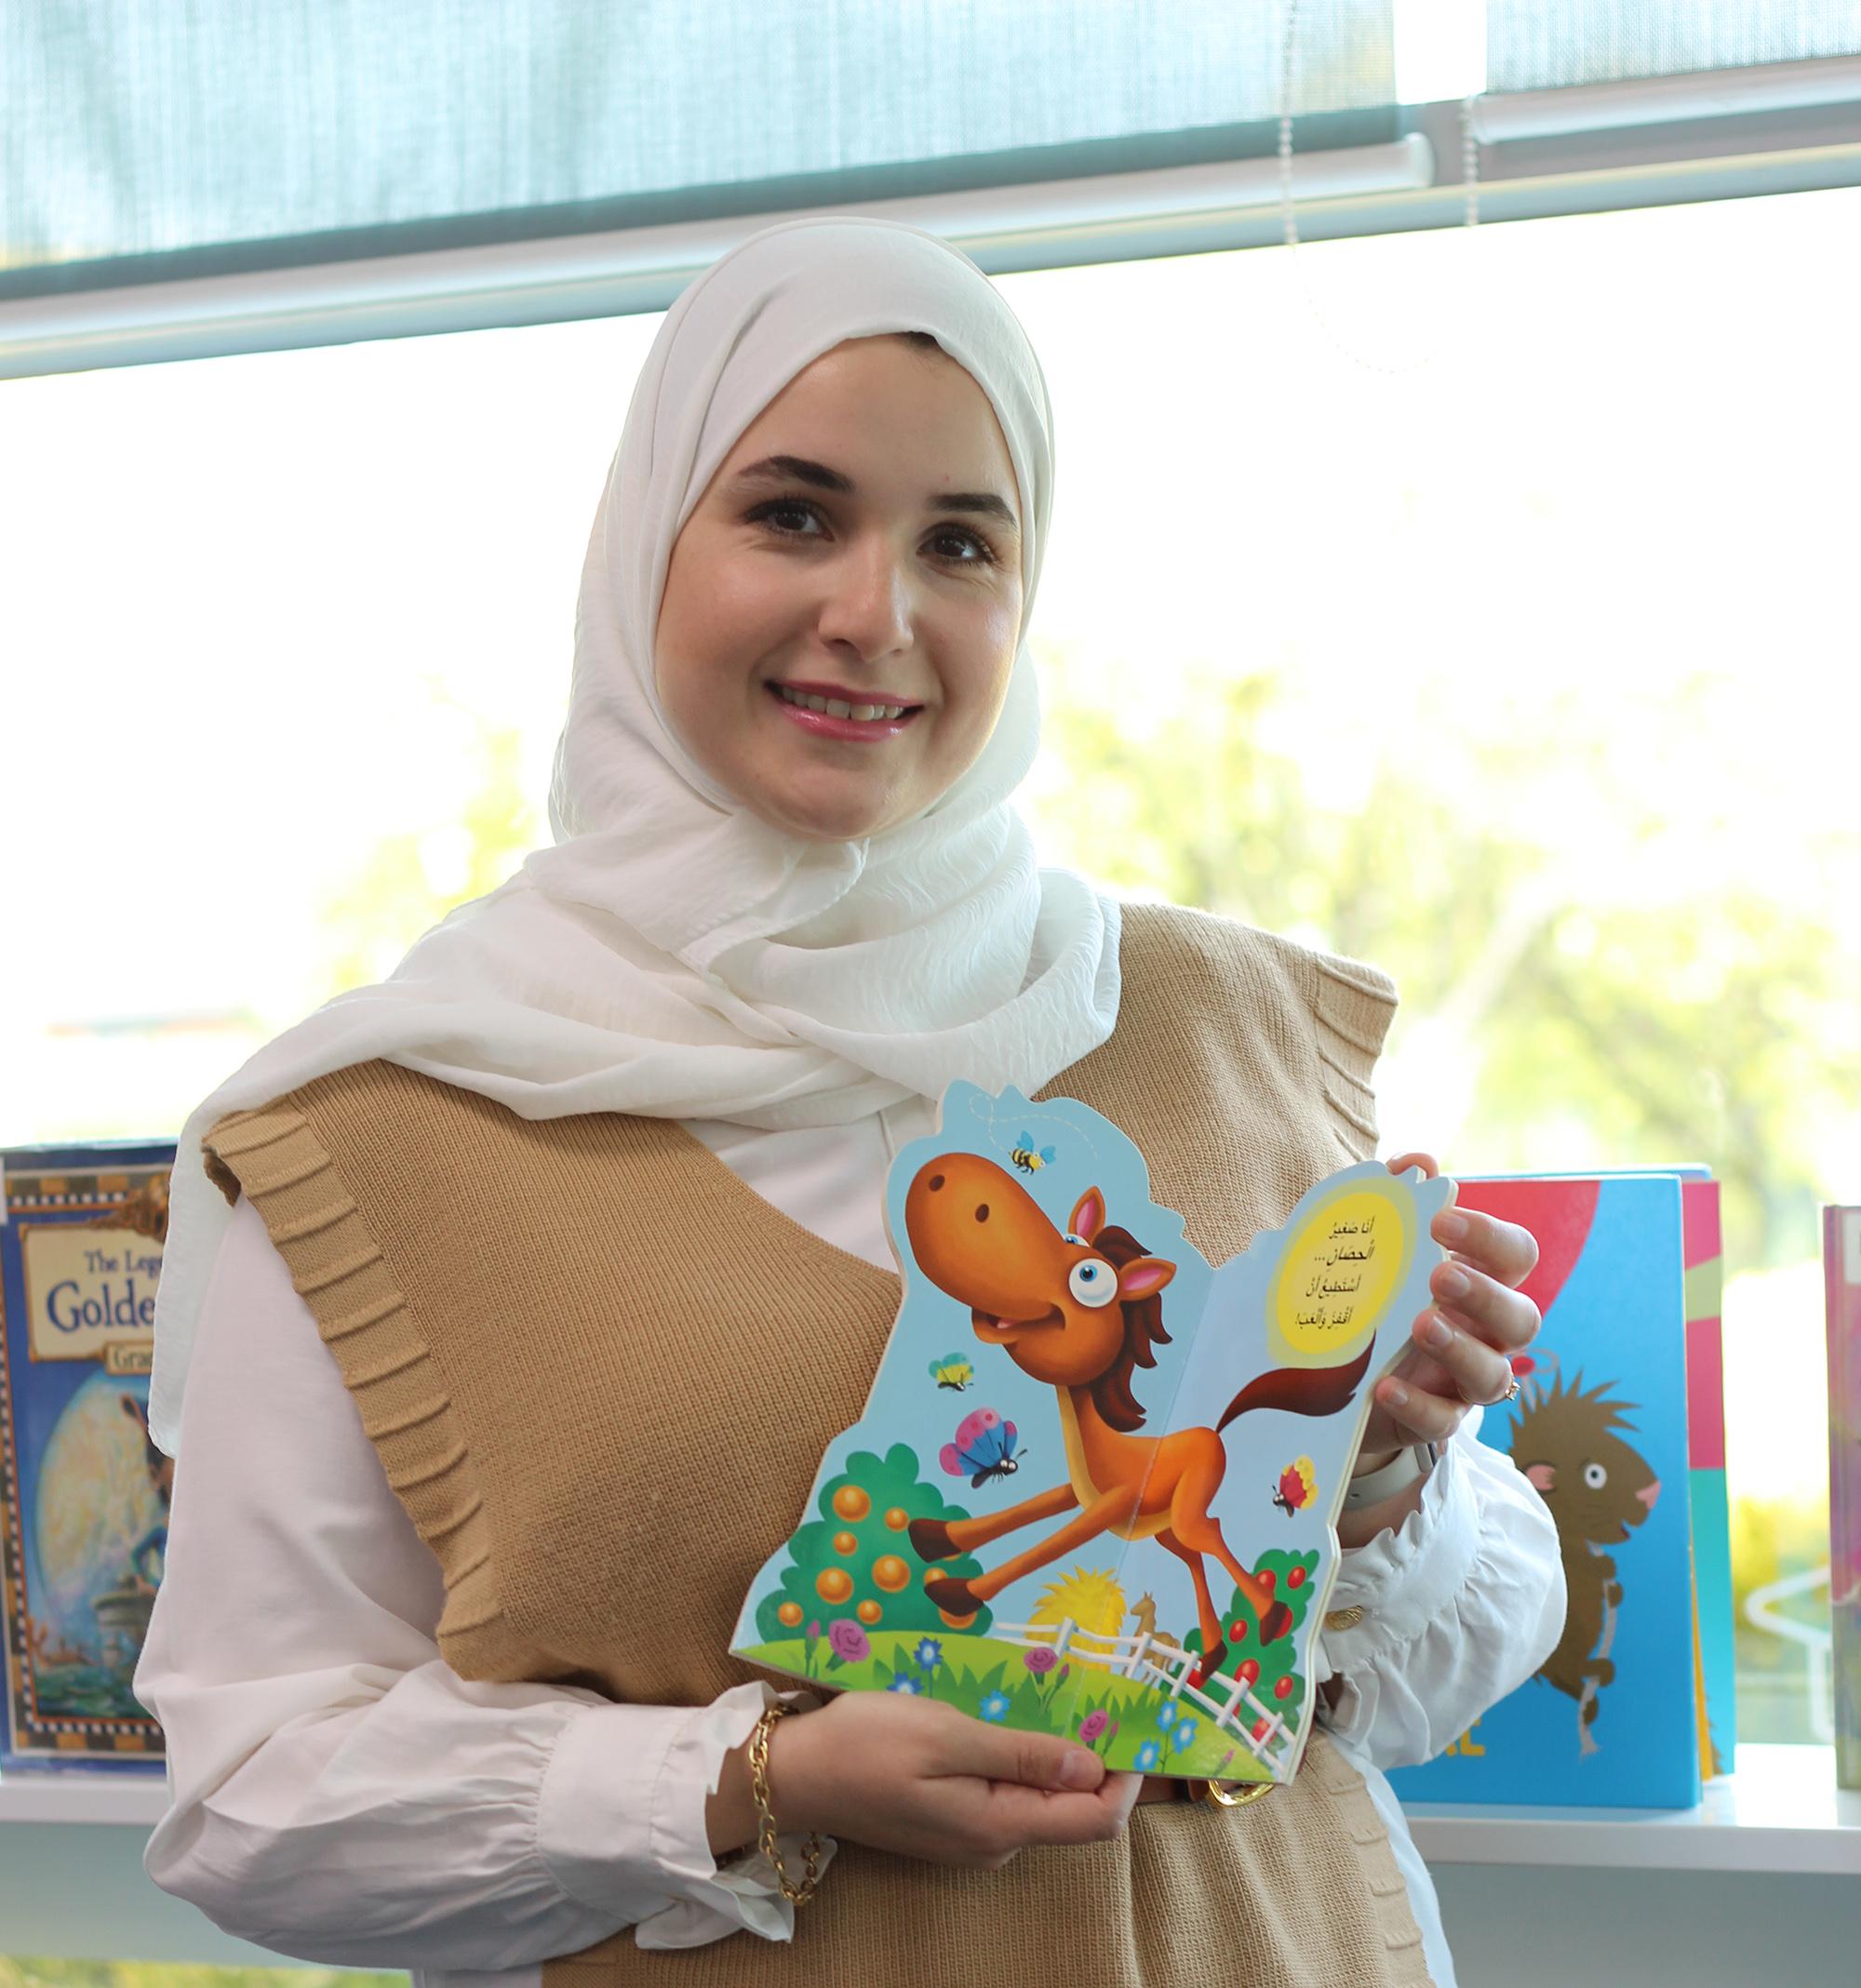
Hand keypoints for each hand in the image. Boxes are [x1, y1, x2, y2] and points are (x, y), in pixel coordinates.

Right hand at [755, 1691, 1141, 1869]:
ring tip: (1042, 1690)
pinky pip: (1006, 1793)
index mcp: (1000, 1825)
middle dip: (1089, 1755)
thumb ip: (1021, 1753)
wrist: (796, 1772)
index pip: (1096, 1820)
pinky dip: (1019, 1758)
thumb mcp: (947, 1734)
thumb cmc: (868, 1744)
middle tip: (1088, 1688)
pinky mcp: (953, 1820)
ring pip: (1039, 1798)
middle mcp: (995, 1843)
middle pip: (1072, 1810)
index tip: (1133, 1721)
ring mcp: (972, 1836)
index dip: (1125, 1777)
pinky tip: (999, 1715)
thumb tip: (1090, 1766)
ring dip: (1050, 1752)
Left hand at [1352, 1151, 1540, 1465]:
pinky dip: (1417, 1403)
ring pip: (1494, 1376)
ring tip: (1420, 1325)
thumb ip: (1395, 1205)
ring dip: (1460, 1349)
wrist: (1342, 1376)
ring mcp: (1464, 1381)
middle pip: (1522, 1318)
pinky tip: (1384, 1385)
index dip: (1488, 1236)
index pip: (1516, 1255)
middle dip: (1484, 1295)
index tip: (1441, 1219)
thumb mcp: (1376, 1251)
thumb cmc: (1377, 1297)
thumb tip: (1415, 1161)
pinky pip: (1443, 1421)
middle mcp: (1487, 1333)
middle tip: (1439, 1277)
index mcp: (1482, 1281)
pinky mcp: (1435, 1420)